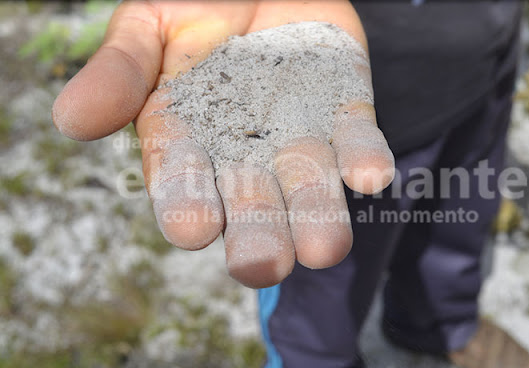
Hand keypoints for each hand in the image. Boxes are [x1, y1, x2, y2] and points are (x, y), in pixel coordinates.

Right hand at [52, 1, 394, 287]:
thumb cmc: (194, 8)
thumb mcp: (147, 27)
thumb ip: (119, 71)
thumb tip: (71, 120)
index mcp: (188, 141)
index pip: (183, 181)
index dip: (186, 203)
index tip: (191, 228)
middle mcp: (246, 152)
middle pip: (252, 202)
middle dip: (259, 233)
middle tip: (263, 264)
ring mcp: (300, 135)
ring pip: (310, 183)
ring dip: (319, 214)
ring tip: (326, 247)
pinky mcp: (346, 111)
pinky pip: (358, 139)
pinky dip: (365, 158)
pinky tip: (371, 178)